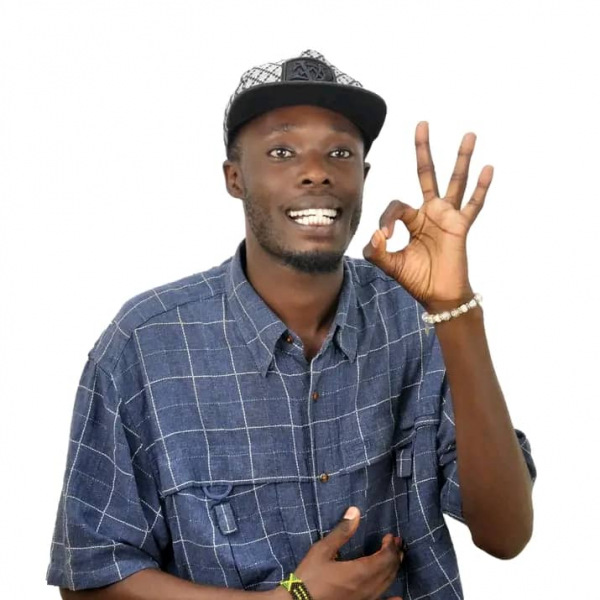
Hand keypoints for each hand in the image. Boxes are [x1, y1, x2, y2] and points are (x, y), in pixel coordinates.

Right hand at [293, 506, 403, 599]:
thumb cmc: (310, 577)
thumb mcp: (322, 550)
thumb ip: (341, 532)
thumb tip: (355, 511)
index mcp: (359, 572)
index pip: (385, 558)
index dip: (390, 546)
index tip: (390, 536)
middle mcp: (367, 589)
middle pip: (389, 571)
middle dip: (394, 555)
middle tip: (395, 543)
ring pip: (386, 585)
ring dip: (393, 570)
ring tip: (395, 559)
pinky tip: (398, 598)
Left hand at [363, 122, 492, 309]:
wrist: (439, 296)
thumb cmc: (416, 279)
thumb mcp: (390, 265)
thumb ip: (377, 251)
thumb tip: (377, 233)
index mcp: (412, 220)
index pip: (396, 206)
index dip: (387, 219)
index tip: (385, 238)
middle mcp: (430, 212)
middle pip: (427, 174)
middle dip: (423, 150)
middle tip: (422, 124)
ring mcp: (447, 217)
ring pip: (454, 181)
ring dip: (461, 158)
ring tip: (468, 134)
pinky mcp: (461, 226)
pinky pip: (473, 204)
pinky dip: (481, 188)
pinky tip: (488, 168)